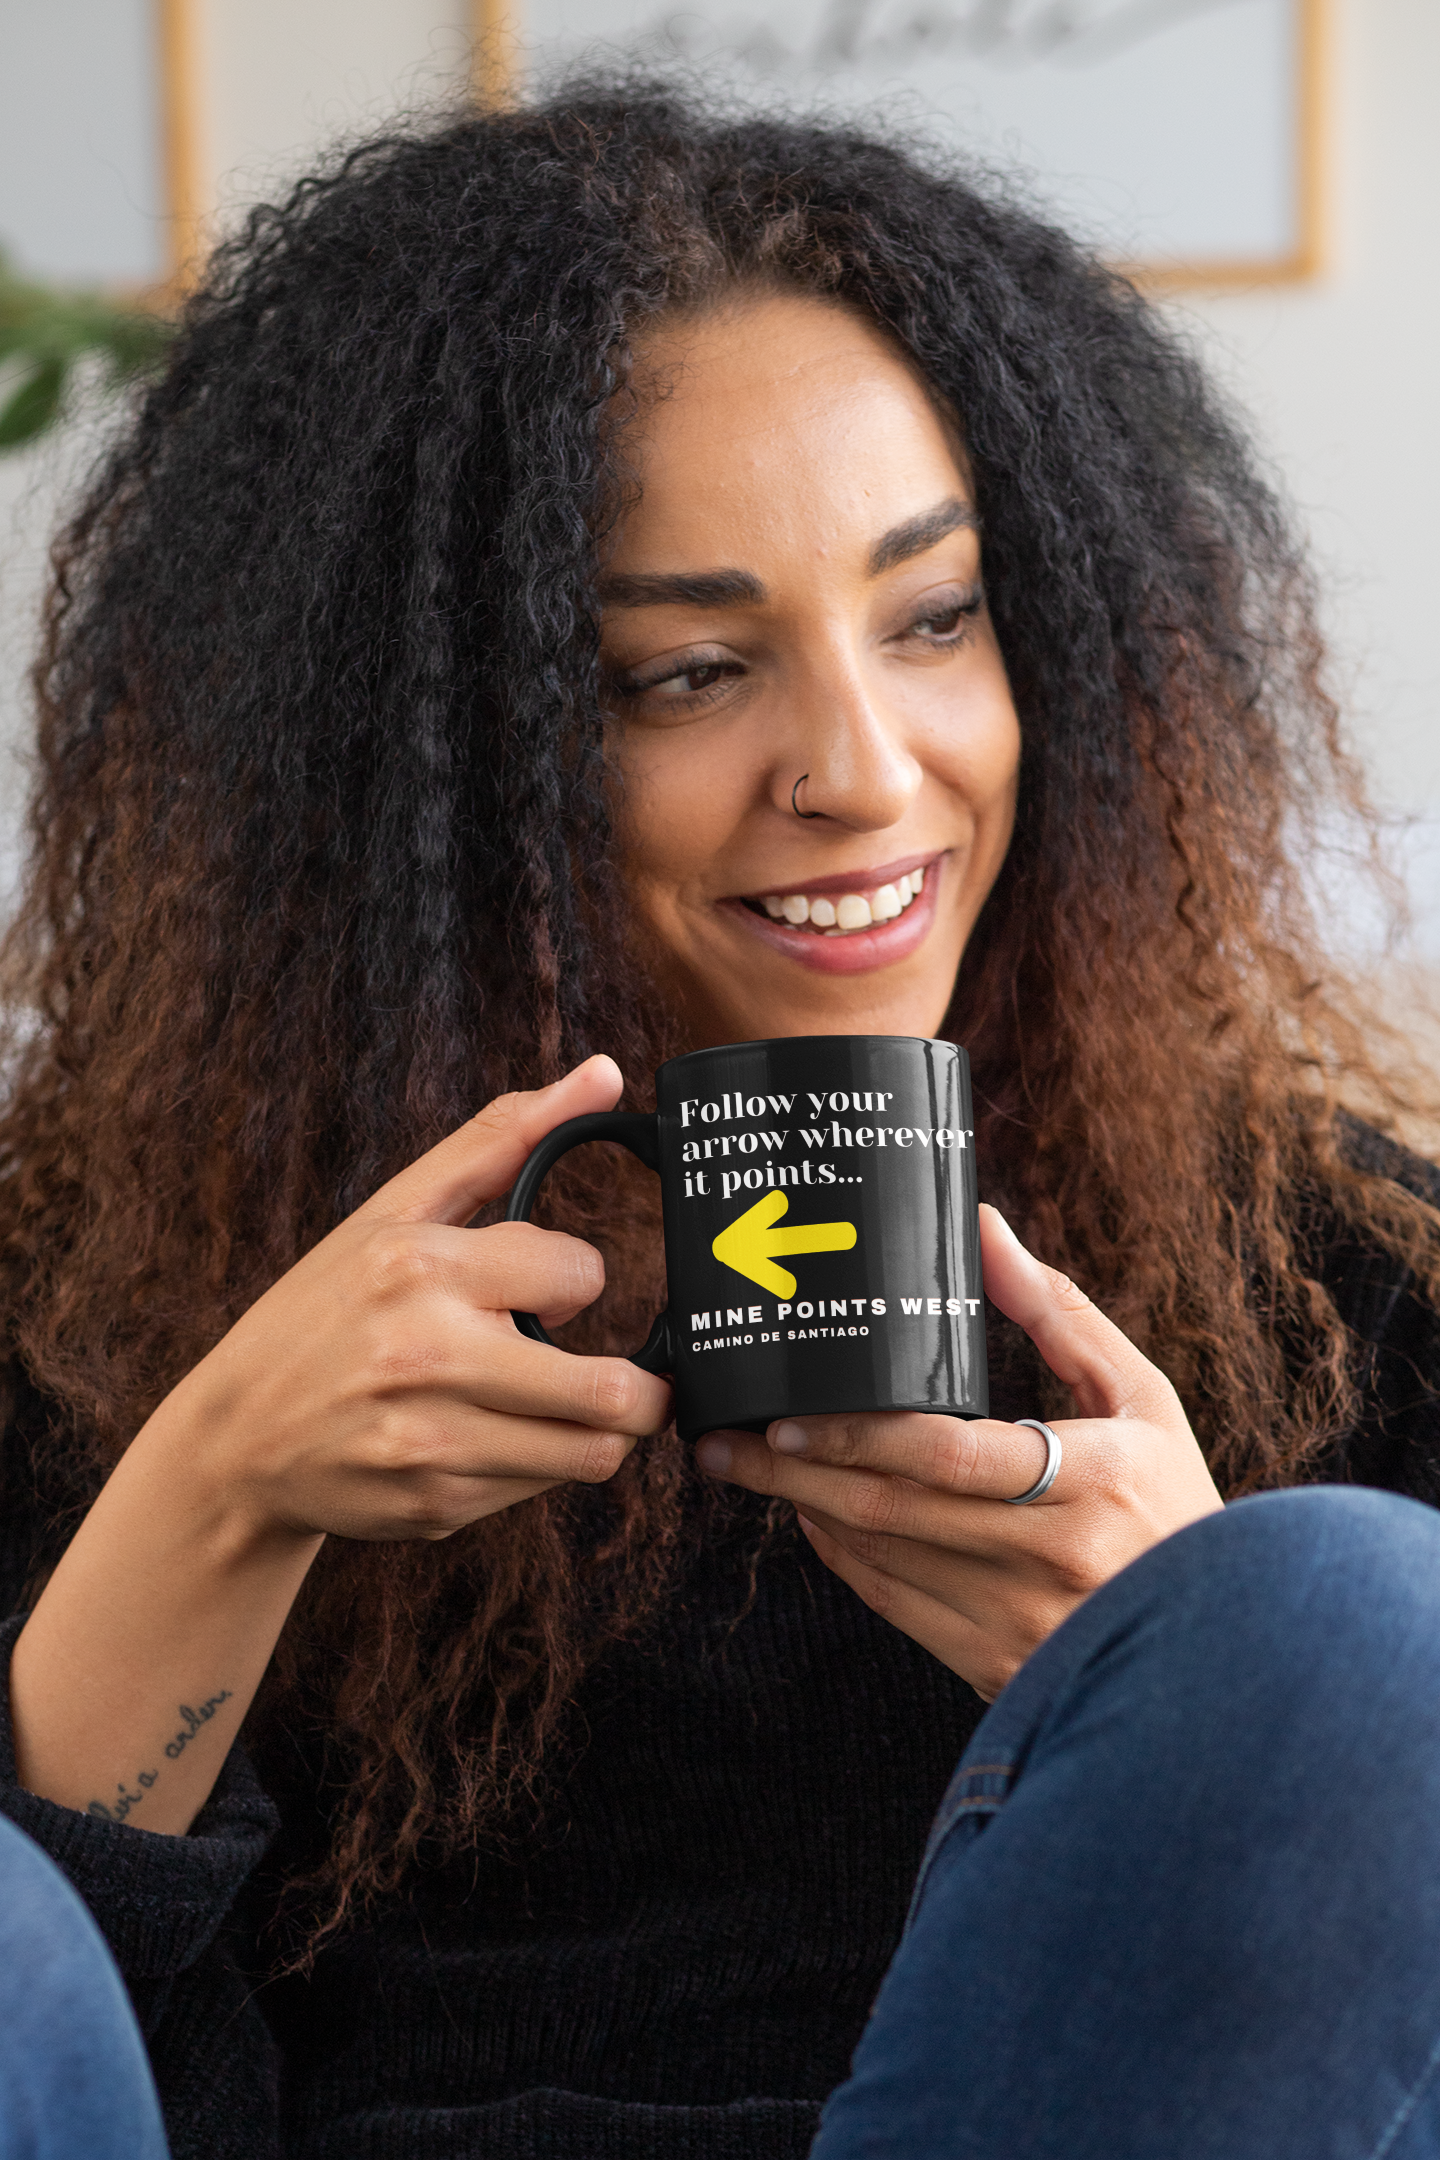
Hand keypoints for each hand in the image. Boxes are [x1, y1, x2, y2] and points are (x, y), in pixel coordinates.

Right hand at [142, 1056, 671, 1543]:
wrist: (238, 1438)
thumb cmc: (326, 1310)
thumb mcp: (397, 1211)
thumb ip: (503, 1138)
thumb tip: (605, 1073)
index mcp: (420, 1268)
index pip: (582, 1272)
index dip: (576, 1277)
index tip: (549, 1286)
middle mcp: (427, 1357)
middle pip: (613, 1393)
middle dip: (642, 1386)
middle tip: (631, 1375)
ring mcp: (431, 1442)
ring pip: (592, 1454)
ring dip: (598, 1430)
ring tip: (565, 1405)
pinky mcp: (436, 1505)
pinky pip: (540, 1491)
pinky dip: (538, 1464)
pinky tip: (497, 1437)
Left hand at [694, 1204, 1221, 1699]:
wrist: (1219, 1647)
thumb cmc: (1173, 1504)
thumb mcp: (1140, 1398)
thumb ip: (1058, 1312)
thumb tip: (984, 1227)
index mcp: (1090, 1483)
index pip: (950, 1457)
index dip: (861, 1438)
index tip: (791, 1419)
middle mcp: (1048, 1559)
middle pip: (892, 1510)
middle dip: (794, 1475)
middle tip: (725, 1441)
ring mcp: (1017, 1621)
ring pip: (881, 1560)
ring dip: (805, 1512)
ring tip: (747, 1467)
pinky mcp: (993, 1663)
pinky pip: (893, 1605)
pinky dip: (842, 1557)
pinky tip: (811, 1516)